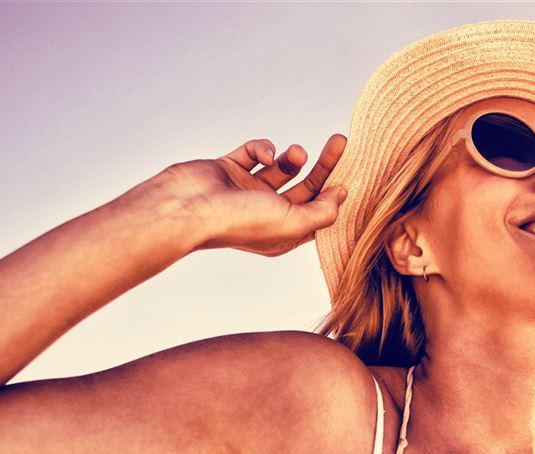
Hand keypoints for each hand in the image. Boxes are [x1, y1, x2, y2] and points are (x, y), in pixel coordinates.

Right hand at [123, 135, 349, 256]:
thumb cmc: (238, 222)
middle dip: (324, 164)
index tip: (348, 179)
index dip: (334, 198)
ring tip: (296, 153)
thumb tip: (341, 195)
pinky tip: (266, 155)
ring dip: (294, 156)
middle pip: (306, 187)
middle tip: (340, 141)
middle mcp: (266, 212)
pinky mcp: (230, 168)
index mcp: (282, 232)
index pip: (317, 214)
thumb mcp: (293, 224)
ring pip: (282, 167)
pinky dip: (264, 148)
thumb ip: (322, 213)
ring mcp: (247, 190)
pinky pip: (255, 151)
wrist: (187, 207)